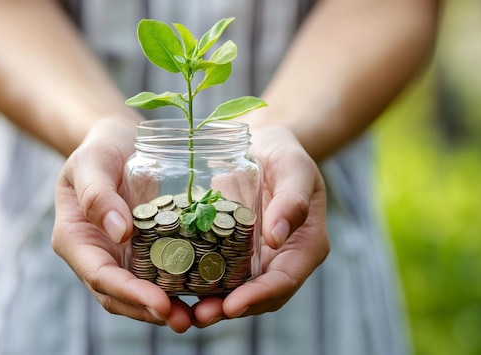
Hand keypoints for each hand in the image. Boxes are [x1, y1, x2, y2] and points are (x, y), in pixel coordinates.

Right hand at [51, 119, 193, 332]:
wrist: (118, 142)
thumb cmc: (99, 148)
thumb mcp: (91, 161)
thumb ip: (97, 194)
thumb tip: (119, 233)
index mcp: (76, 240)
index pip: (100, 277)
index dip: (129, 294)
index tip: (160, 303)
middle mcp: (98, 255)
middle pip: (120, 295)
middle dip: (150, 311)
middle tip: (185, 320)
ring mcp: (121, 256)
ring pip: (140, 292)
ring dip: (167, 308)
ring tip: (199, 315)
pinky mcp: (145, 250)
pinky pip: (160, 273)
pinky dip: (179, 285)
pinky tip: (205, 289)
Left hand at [192, 125, 329, 326]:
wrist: (262, 145)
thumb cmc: (285, 153)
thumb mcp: (294, 167)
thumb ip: (292, 200)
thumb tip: (276, 239)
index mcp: (305, 245)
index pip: (285, 280)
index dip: (259, 296)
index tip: (232, 305)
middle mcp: (281, 258)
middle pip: (259, 295)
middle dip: (230, 309)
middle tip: (200, 315)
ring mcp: (256, 257)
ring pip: (237, 290)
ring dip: (212, 303)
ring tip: (184, 311)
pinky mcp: (233, 250)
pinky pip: (218, 271)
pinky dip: (199, 281)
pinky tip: (175, 284)